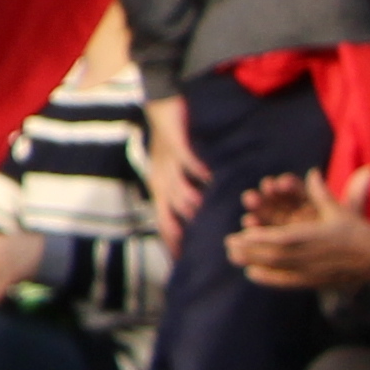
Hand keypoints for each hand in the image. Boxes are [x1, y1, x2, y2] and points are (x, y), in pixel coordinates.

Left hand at [146, 94, 205, 232]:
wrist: (162, 105)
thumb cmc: (173, 145)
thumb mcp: (174, 173)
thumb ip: (186, 196)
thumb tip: (202, 223)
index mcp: (159, 189)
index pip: (164, 222)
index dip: (173, 243)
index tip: (186, 263)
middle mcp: (160, 179)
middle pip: (168, 211)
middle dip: (181, 228)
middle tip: (203, 243)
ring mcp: (166, 161)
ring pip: (177, 187)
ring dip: (190, 199)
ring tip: (206, 212)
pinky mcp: (175, 141)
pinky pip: (185, 157)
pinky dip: (196, 167)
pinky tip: (209, 176)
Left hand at [230, 186, 369, 293]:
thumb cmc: (359, 234)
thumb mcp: (341, 211)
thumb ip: (322, 194)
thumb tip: (312, 173)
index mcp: (312, 236)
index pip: (279, 238)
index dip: (259, 236)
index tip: (241, 232)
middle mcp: (308, 255)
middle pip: (271, 253)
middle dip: (248, 249)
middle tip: (228, 243)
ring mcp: (310, 270)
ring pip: (276, 267)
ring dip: (253, 262)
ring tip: (233, 257)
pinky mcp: (313, 281)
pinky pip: (286, 281)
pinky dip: (268, 278)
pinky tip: (252, 275)